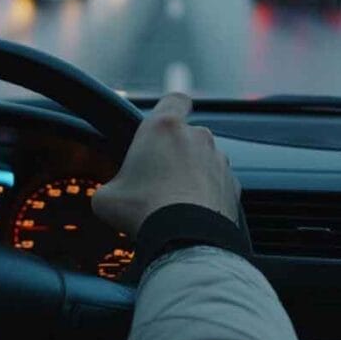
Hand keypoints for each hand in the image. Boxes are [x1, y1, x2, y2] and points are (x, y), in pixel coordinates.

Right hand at [92, 93, 239, 237]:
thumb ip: (111, 185)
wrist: (186, 240)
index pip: (175, 99)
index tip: (164, 122)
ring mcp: (219, 161)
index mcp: (163, 128)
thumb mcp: (106, 197)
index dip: (170, 108)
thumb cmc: (143, 210)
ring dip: (194, 174)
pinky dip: (209, 195)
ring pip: (205, 160)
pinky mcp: (234, 187)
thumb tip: (111, 195)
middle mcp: (197, 137)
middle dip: (176, 152)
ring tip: (175, 200)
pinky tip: (193, 214)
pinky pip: (219, 184)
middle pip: (188, 134)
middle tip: (157, 176)